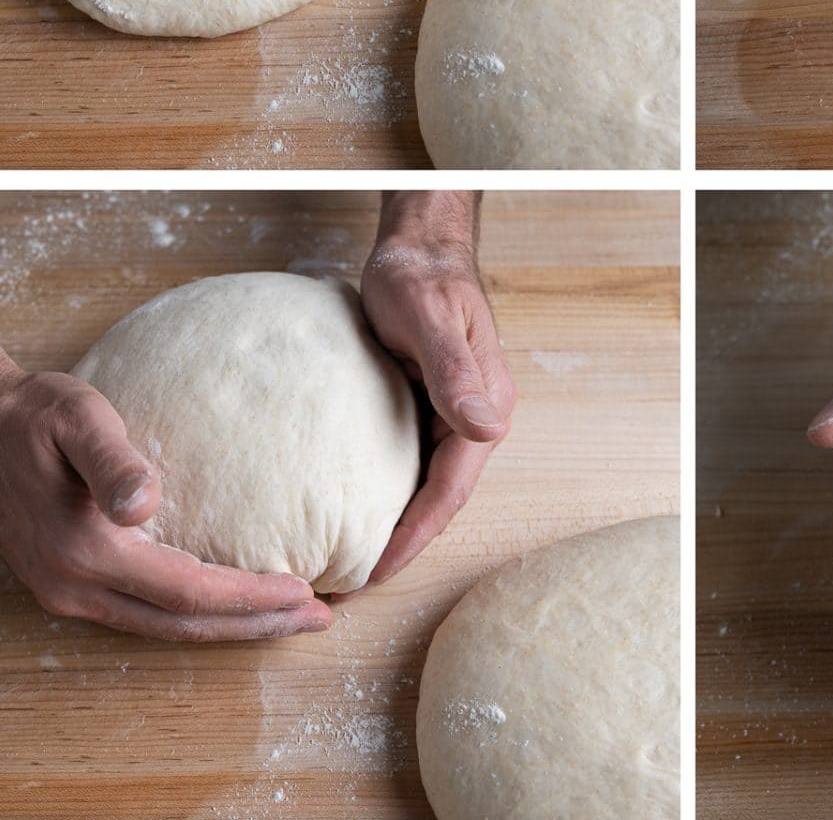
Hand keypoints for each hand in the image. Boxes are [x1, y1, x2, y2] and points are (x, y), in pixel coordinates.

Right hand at [0, 367, 331, 639]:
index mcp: (83, 550)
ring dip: (228, 627)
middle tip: (321, 619)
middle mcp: (72, 586)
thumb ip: (112, 459)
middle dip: (255, 626)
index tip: (305, 591)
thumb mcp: (75, 417)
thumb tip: (145, 503)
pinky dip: (193, 616)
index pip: (186, 592)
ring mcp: (64, 592)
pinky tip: (225, 604)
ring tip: (288, 617)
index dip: (248, 597)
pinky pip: (142, 614)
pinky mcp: (64, 585)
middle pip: (181, 625)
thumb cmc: (29, 413)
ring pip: (162, 628)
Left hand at [353, 192, 513, 591]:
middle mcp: (472, 418)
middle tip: (349, 586)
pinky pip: (406, 461)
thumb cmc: (422, 277)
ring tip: (346, 562)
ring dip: (391, 524)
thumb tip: (486, 429)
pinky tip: (346, 508)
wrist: (418, 246)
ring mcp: (450, 414)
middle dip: (400, 545)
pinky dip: (381, 491)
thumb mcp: (431, 319)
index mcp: (484, 406)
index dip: (415, 537)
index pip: (450, 490)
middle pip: (440, 499)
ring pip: (423, 485)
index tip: (374, 574)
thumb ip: (455, 371)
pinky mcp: (424, 406)